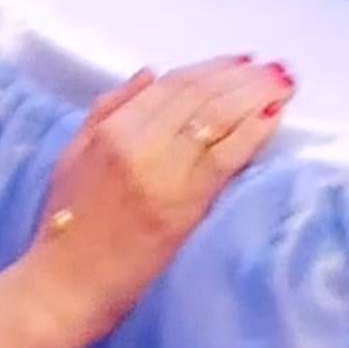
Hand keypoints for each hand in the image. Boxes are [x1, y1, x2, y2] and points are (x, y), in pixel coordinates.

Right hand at [11, 59, 292, 343]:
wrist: (65, 286)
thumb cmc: (67, 226)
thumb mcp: (74, 154)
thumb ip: (110, 108)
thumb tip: (151, 72)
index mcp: (113, 129)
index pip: (174, 85)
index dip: (212, 68)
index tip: (241, 61)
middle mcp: (139, 143)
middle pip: (202, 95)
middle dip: (243, 76)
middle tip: (274, 67)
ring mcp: (164, 174)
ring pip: (218, 118)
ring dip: (256, 95)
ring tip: (283, 83)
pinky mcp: (185, 207)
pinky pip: (227, 158)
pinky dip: (254, 132)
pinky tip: (274, 116)